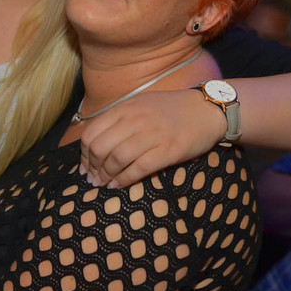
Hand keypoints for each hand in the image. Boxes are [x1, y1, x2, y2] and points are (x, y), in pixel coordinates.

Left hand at [78, 89, 224, 187]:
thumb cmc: (170, 109)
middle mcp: (135, 120)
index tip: (85, 166)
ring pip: (116, 158)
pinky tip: (118, 186)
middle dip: (92, 167)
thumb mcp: (139, 104)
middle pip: (100, 147)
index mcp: (124, 108)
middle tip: (92, 179)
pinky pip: (138, 168)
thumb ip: (118, 119)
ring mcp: (151, 135)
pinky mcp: (168, 150)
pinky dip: (124, 180)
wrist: (207, 109)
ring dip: (105, 176)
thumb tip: (94, 142)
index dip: (84, 153)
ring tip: (103, 184)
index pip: (91, 132)